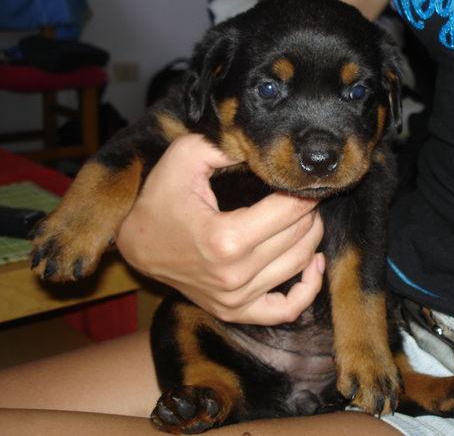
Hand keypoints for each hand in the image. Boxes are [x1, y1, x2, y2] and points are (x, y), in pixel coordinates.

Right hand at [116, 134, 324, 324]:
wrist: (137, 245)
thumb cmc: (161, 199)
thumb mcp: (184, 158)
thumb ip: (224, 144)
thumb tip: (264, 144)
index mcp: (225, 238)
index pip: (289, 212)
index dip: (304, 191)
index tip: (304, 179)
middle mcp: (234, 275)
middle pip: (299, 236)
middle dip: (309, 210)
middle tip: (305, 193)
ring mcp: (235, 299)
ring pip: (300, 265)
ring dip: (312, 237)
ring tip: (306, 217)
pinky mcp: (235, 312)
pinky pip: (287, 310)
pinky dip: (308, 289)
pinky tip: (313, 264)